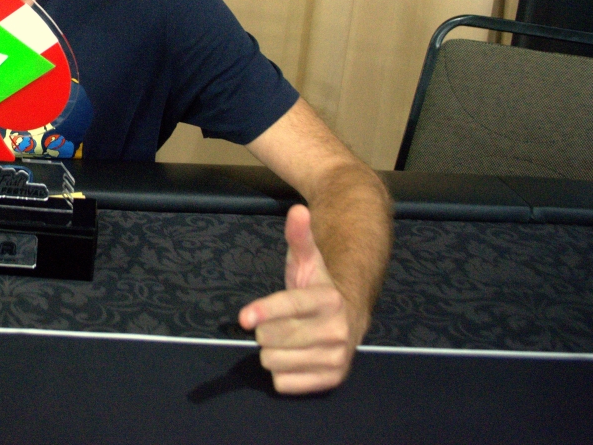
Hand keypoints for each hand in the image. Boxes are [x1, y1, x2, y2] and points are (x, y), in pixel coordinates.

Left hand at [238, 204, 359, 393]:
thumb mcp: (306, 261)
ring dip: (273, 351)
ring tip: (290, 338)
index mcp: (328, 299)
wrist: (349, 319)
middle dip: (267, 329)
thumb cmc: (317, 287)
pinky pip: (283, 383)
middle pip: (271, 336)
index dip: (265, 311)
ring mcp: (336, 358)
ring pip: (273, 361)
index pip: (290, 306)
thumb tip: (297, 209)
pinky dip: (284, 372)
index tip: (243, 317)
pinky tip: (297, 357)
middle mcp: (337, 330)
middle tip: (280, 321)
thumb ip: (299, 236)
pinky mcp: (332, 380)